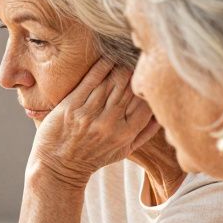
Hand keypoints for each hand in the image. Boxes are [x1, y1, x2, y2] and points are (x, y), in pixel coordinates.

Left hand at [31, 58, 159, 185]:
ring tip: (122, 54)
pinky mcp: (71, 108)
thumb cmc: (92, 158)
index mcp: (125, 134)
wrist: (58, 167)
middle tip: (135, 57)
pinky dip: (101, 66)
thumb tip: (164, 114)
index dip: (146, 86)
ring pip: (111, 82)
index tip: (147, 73)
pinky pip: (90, 81)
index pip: (145, 103)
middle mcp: (109, 125)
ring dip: (118, 66)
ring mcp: (89, 116)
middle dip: (133, 71)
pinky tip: (107, 57)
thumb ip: (144, 133)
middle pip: (128, 89)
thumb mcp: (123, 152)